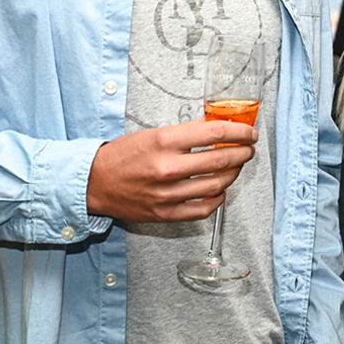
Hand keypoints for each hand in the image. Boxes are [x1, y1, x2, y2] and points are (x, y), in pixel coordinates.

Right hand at [85, 120, 255, 222]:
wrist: (94, 182)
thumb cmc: (123, 156)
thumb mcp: (154, 133)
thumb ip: (187, 133)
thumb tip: (220, 129)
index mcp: (164, 142)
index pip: (216, 133)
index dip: (240, 132)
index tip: (249, 132)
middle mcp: (167, 168)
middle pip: (222, 159)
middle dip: (243, 152)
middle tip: (248, 149)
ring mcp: (167, 194)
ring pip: (217, 185)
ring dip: (233, 174)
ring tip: (235, 167)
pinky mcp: (165, 214)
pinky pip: (204, 209)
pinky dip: (218, 198)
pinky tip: (219, 190)